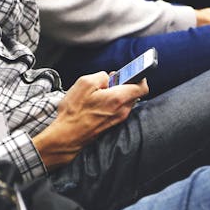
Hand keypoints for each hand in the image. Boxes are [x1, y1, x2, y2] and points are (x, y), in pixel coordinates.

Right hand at [33, 72, 148, 169]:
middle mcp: (122, 110)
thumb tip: (108, 77)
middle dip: (124, 84)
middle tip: (109, 81)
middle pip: (134, 93)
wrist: (67, 136)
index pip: (142, 86)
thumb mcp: (84, 83)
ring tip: (100, 93)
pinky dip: (112, 103)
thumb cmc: (74, 112)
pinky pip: (118, 109)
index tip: (130, 72)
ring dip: (117, 94)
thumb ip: (101, 76)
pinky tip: (97, 103)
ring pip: (125, 101)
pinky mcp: (112, 124)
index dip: (139, 76)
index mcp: (118, 98)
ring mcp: (118, 119)